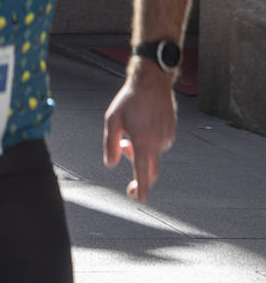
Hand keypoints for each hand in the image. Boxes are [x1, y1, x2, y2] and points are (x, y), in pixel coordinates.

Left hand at [102, 61, 178, 202]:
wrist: (152, 83)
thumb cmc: (129, 100)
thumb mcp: (112, 120)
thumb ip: (110, 144)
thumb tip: (110, 164)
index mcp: (144, 141)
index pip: (143, 171)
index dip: (142, 188)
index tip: (140, 200)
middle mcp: (159, 142)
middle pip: (151, 170)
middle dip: (142, 181)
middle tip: (131, 188)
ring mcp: (167, 137)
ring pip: (153, 155)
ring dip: (140, 153)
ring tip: (128, 134)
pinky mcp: (171, 132)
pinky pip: (158, 145)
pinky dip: (148, 144)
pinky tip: (141, 126)